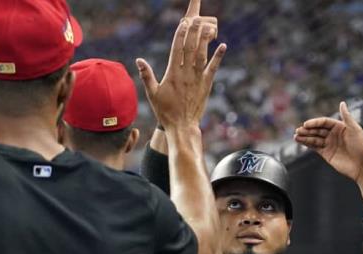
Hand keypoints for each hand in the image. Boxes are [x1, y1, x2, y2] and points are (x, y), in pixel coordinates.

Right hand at [135, 0, 225, 129]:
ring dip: (205, 40)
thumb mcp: (152, 94)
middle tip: (196, 18)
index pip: (177, 49)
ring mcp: (198, 79)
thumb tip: (139, 60)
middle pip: (190, 48)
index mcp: (173, 73)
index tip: (183, 23)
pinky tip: (223, 46)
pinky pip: (213, 68)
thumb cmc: (165, 112)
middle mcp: (186, 74)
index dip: (180, 35)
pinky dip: (218, 57)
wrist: (182, 127)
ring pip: (202, 55)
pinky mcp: (207, 85)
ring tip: (208, 26)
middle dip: (193, 32)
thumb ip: (147, 76)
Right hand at [294, 101, 362, 181]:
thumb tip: (342, 103)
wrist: (362, 165)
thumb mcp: (355, 129)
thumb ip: (346, 116)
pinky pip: (314, 147)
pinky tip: (300, 141)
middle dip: (307, 130)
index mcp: (340, 127)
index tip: (306, 124)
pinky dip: (307, 144)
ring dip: (305, 137)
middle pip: (317, 130)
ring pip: (314, 138)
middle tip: (298, 130)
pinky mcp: (326, 153)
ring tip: (296, 136)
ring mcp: (329, 144)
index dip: (315, 123)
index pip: (324, 122)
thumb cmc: (361, 146)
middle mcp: (333, 134)